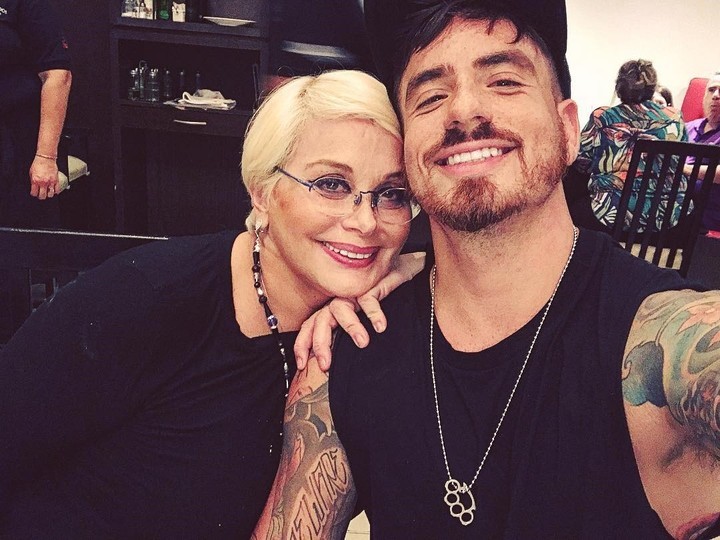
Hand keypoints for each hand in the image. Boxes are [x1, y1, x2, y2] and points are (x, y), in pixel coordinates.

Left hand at [29, 156, 60, 199]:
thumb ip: (32, 180)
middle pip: (42, 196)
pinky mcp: (56, 180)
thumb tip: (33, 186)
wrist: (46, 159)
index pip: (34, 193)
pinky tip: (53, 191)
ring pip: (50, 194)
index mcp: (35, 181)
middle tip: (41, 195)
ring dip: (48, 195)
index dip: (34, 194)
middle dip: (41, 197)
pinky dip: (55, 192)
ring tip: (47, 193)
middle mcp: (43, 183)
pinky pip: (57, 190)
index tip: (34, 193)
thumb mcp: (31, 172)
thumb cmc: (38, 164)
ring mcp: (50, 182)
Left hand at [294, 251, 425, 370]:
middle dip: (320, 343)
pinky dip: (374, 313)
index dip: (302, 344)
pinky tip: (381, 326)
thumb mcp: (363, 329)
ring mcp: (354, 293)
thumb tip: (346, 376)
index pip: (310, 327)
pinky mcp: (371, 284)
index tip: (301, 365)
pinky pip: (368, 299)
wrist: (400, 276)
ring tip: (363, 343)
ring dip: (351, 327)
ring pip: (340, 309)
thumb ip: (349, 345)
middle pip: (320, 321)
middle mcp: (339, 303)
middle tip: (326, 365)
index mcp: (332, 314)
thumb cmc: (381, 308)